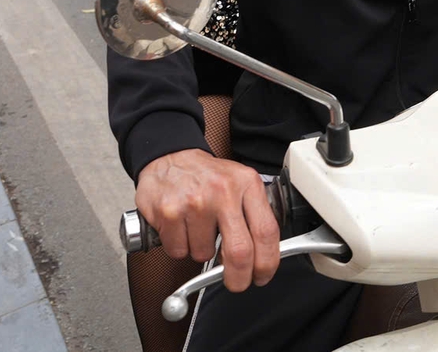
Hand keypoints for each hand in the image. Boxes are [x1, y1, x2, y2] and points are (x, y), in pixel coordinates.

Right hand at [135, 149, 280, 290]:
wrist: (170, 156)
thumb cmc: (208, 175)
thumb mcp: (240, 184)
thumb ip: (253, 215)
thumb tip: (262, 256)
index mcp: (247, 184)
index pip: (266, 231)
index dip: (268, 261)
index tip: (263, 275)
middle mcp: (222, 192)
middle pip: (240, 252)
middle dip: (239, 278)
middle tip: (236, 283)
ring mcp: (195, 202)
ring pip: (203, 255)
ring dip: (200, 252)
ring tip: (198, 229)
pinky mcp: (169, 212)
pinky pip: (178, 251)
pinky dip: (179, 247)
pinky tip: (180, 226)